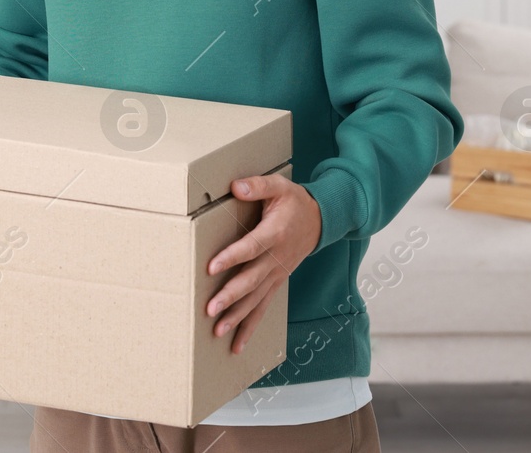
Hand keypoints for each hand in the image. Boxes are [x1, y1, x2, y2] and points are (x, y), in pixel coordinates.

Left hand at [204, 174, 321, 354]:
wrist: (320, 220)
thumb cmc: (295, 202)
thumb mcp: (279, 185)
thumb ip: (257, 185)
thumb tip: (235, 187)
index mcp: (275, 232)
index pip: (251, 247)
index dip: (232, 257)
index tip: (211, 267)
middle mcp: (276, 258)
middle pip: (252, 280)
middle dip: (231, 296)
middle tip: (210, 308)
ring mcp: (277, 274)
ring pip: (256, 299)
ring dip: (237, 317)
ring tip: (217, 330)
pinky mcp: (276, 283)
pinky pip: (263, 308)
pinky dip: (250, 327)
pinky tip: (236, 345)